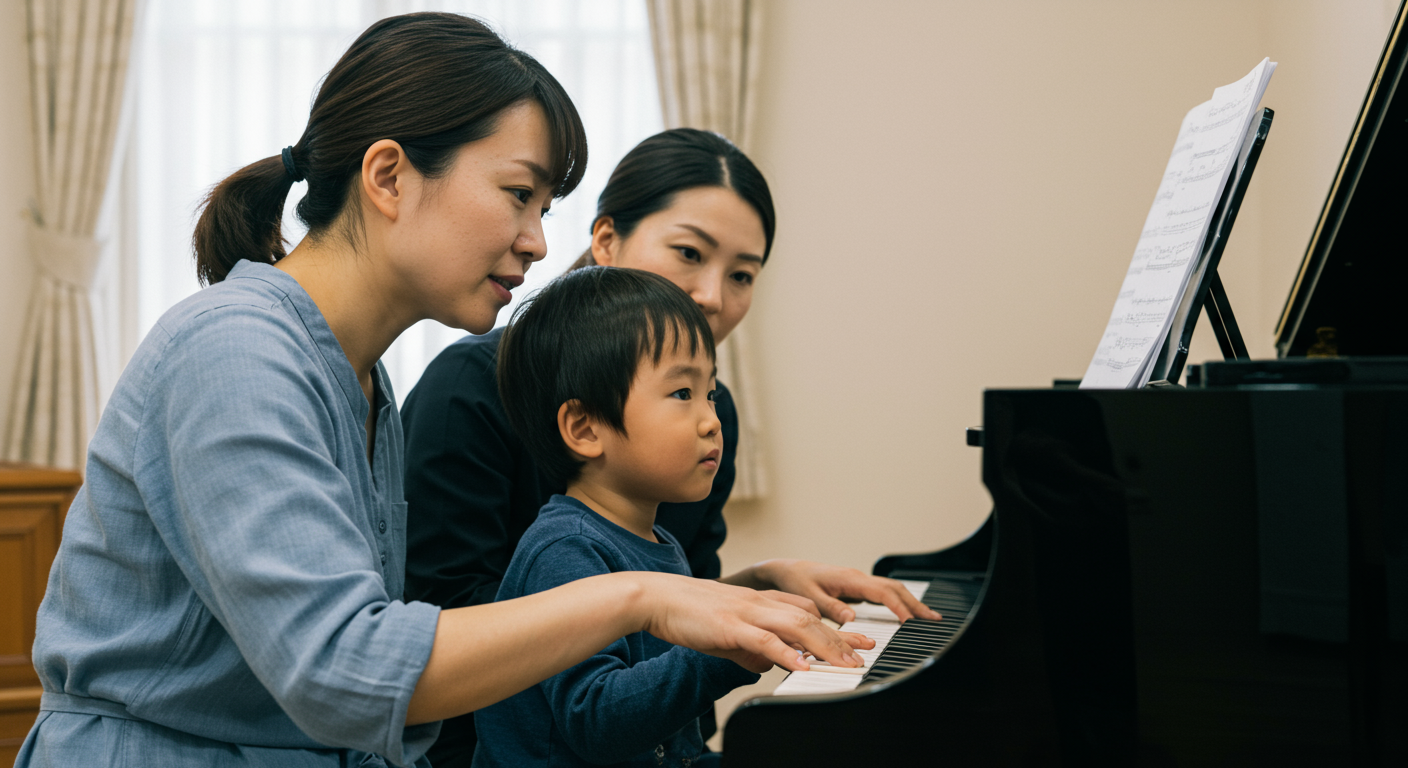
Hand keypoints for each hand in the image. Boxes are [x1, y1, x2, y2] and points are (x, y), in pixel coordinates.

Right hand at [633, 572, 874, 673]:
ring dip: (824, 646)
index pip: (807, 611)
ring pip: (795, 625)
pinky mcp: (730, 625)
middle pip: (810, 618)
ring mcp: (746, 612)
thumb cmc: (687, 614)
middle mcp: (759, 602)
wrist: (655, 597)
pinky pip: (765, 639)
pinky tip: (802, 666)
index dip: (836, 626)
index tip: (859, 639)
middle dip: (840, 637)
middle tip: (865, 653)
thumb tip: (765, 664)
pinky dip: (787, 653)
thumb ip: (748, 647)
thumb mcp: (726, 632)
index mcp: (759, 600)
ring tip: (845, 663)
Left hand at [749, 560, 942, 624]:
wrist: (785, 570)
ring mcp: (859, 582)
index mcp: (849, 579)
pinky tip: (906, 612)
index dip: (899, 606)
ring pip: (892, 589)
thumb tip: (851, 618)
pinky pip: (883, 593)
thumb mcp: (809, 597)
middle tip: (934, 620)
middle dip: (915, 603)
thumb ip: (830, 608)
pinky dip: (899, 601)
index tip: (911, 622)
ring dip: (911, 602)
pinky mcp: (857, 587)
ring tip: (928, 617)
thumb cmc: (795, 581)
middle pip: (894, 589)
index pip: (882, 592)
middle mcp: (857, 578)